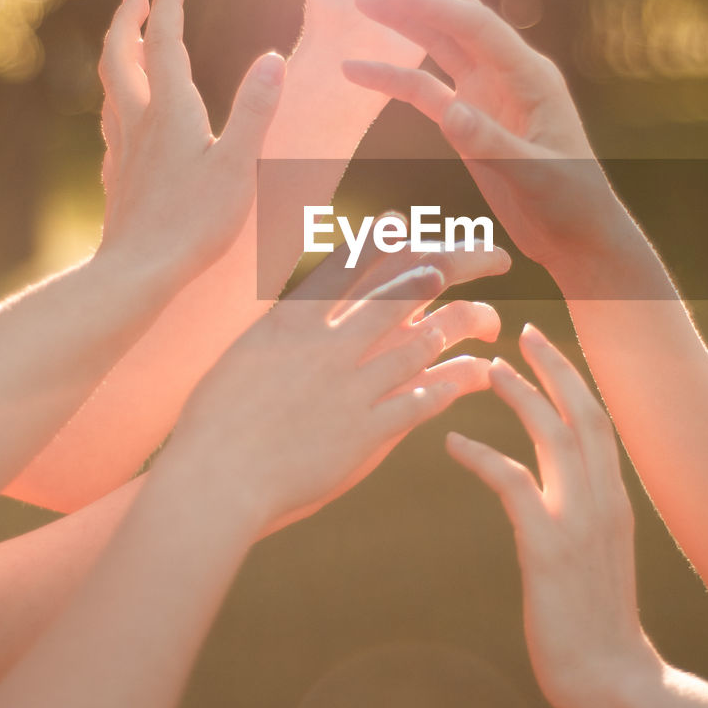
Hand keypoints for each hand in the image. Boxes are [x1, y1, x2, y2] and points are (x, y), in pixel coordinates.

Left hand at [98, 0, 284, 286]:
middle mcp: (139, 122)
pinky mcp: (117, 177)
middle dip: (129, 18)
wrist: (138, 271)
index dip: (170, 2)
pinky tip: (124, 117)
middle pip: (121, 55)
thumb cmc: (194, 223)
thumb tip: (273, 58)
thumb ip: (255, 110)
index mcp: (170, 111)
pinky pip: (111, 124)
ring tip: (129, 42)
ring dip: (118, 54)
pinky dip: (118, 102)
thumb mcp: (238, 165)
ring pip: (110, 87)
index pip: (166, 42)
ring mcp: (123, 150)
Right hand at [170, 247, 501, 540]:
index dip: (394, 233)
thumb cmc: (215, 422)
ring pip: (433, 337)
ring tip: (491, 321)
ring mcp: (354, 386)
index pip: (357, 256)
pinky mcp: (369, 432)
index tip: (413, 225)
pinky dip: (459, 381)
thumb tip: (307, 307)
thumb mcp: (246, 354)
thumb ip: (287, 329)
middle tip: (494, 257)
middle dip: (465, 260)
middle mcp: (332, 342)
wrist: (212, 482)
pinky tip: (477, 375)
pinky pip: (429, 398)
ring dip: (473, 322)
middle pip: (415, 282)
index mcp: (296, 316)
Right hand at [343, 0, 625, 282]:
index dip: (436, 5)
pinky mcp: (468, 119)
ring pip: (438, 46)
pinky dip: (392, 78)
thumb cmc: (569, 201)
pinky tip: (356, 70)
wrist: (576, 234)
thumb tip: (450, 112)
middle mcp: (508, 74)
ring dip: (402, 22)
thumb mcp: (534, 173)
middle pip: (457, 19)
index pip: (478, 27)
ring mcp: (486, 93)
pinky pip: (424, 90)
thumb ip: (492, 142)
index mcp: (532, 76)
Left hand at [447, 326, 658, 707]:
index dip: (572, 380)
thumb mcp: (595, 557)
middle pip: (583, 413)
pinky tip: (453, 443)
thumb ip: (578, 518)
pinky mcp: (549, 548)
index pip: (597, 422)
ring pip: (554, 435)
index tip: (547, 349)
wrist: (612, 679)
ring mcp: (579, 521)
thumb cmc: (595, 623)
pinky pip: (515, 483)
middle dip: (554, 367)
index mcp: (614, 500)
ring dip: (522, 397)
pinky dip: (483, 455)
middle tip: (523, 333)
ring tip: (489, 371)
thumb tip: (550, 493)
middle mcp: (603, 500)